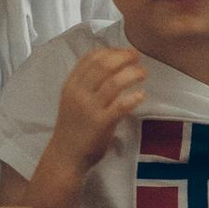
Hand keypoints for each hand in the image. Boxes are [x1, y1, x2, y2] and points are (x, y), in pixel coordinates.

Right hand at [53, 44, 147, 167]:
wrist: (66, 156)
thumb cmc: (73, 128)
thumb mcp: (73, 100)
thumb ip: (86, 84)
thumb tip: (110, 65)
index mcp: (71, 85)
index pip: (90, 58)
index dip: (111, 51)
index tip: (124, 51)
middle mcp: (78, 93)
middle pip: (103, 65)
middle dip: (123, 57)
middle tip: (137, 57)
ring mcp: (89, 108)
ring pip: (114, 82)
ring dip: (132, 74)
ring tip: (142, 73)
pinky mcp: (100, 123)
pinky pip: (120, 105)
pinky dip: (133, 97)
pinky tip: (141, 95)